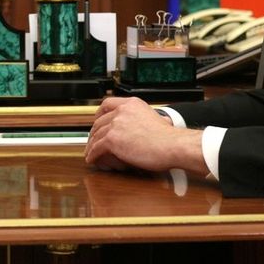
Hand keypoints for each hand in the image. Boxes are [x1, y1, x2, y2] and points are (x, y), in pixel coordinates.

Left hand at [84, 96, 208, 177]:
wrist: (172, 145)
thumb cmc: (169, 138)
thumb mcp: (157, 119)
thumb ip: (147, 119)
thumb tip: (152, 124)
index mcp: (132, 104)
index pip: (108, 103)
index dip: (99, 113)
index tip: (97, 119)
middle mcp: (122, 111)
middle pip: (99, 121)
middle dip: (94, 132)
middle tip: (94, 140)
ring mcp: (116, 124)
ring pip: (96, 135)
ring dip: (91, 145)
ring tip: (91, 153)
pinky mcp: (112, 139)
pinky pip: (96, 148)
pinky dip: (92, 155)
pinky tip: (92, 159)